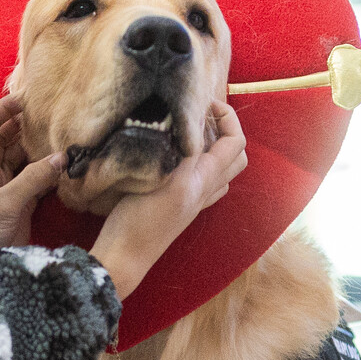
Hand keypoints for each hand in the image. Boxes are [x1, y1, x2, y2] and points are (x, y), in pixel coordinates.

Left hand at [0, 95, 65, 266]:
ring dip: (41, 151)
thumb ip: (33, 179)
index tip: (26, 98)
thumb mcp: (4, 205)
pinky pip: (36, 184)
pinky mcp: (20, 210)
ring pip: (24, 162)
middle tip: (54, 114)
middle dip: (27, 127)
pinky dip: (50, 176)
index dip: (2, 110)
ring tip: (65, 136)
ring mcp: (7, 193)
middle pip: (8, 141)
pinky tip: (67, 168)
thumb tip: (63, 157)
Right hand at [92, 101, 247, 298]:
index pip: (235, 142)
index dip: (227, 117)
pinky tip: (178, 161)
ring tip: (189, 134)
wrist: (125, 257)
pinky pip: (206, 186)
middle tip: (198, 116)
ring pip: (222, 172)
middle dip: (226, 131)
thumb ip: (180, 151)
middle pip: (236, 157)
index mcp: (203, 180)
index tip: (204, 103)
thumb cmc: (138, 219)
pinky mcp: (181, 210)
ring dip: (215, 149)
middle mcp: (205, 191)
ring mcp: (195, 203)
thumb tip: (190, 122)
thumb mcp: (161, 177)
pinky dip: (202, 167)